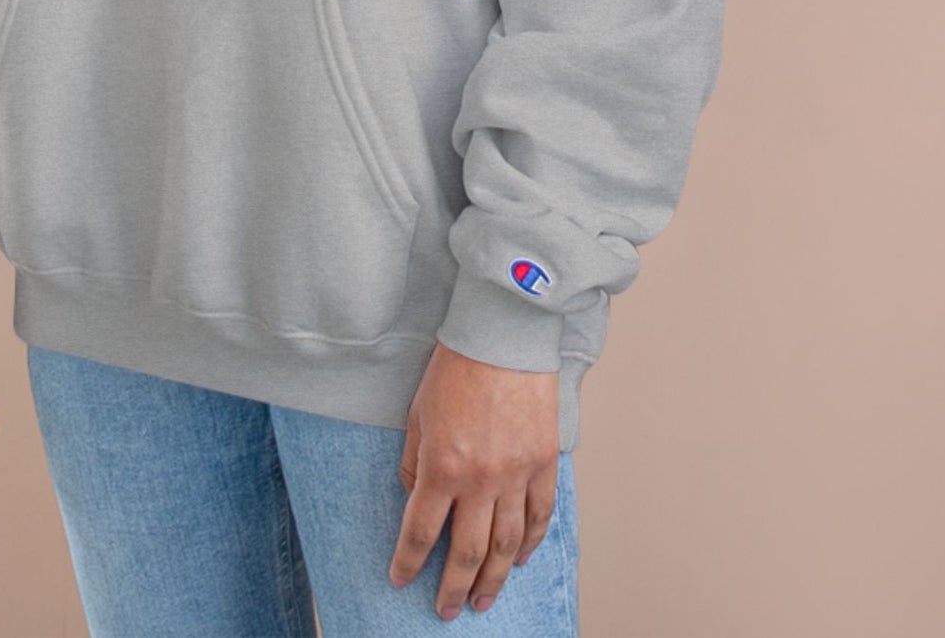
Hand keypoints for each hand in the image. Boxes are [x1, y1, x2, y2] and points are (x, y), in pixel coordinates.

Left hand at [389, 342, 560, 619]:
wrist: (503, 335)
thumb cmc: (456, 367)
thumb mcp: (418, 414)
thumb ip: (415, 462)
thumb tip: (418, 498)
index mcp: (441, 467)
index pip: (420, 532)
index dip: (408, 561)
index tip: (401, 579)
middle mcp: (479, 480)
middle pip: (466, 552)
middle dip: (453, 587)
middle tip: (447, 610)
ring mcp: (516, 474)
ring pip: (506, 545)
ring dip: (494, 578)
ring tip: (483, 599)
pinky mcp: (543, 463)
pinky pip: (539, 515)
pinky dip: (532, 542)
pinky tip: (522, 559)